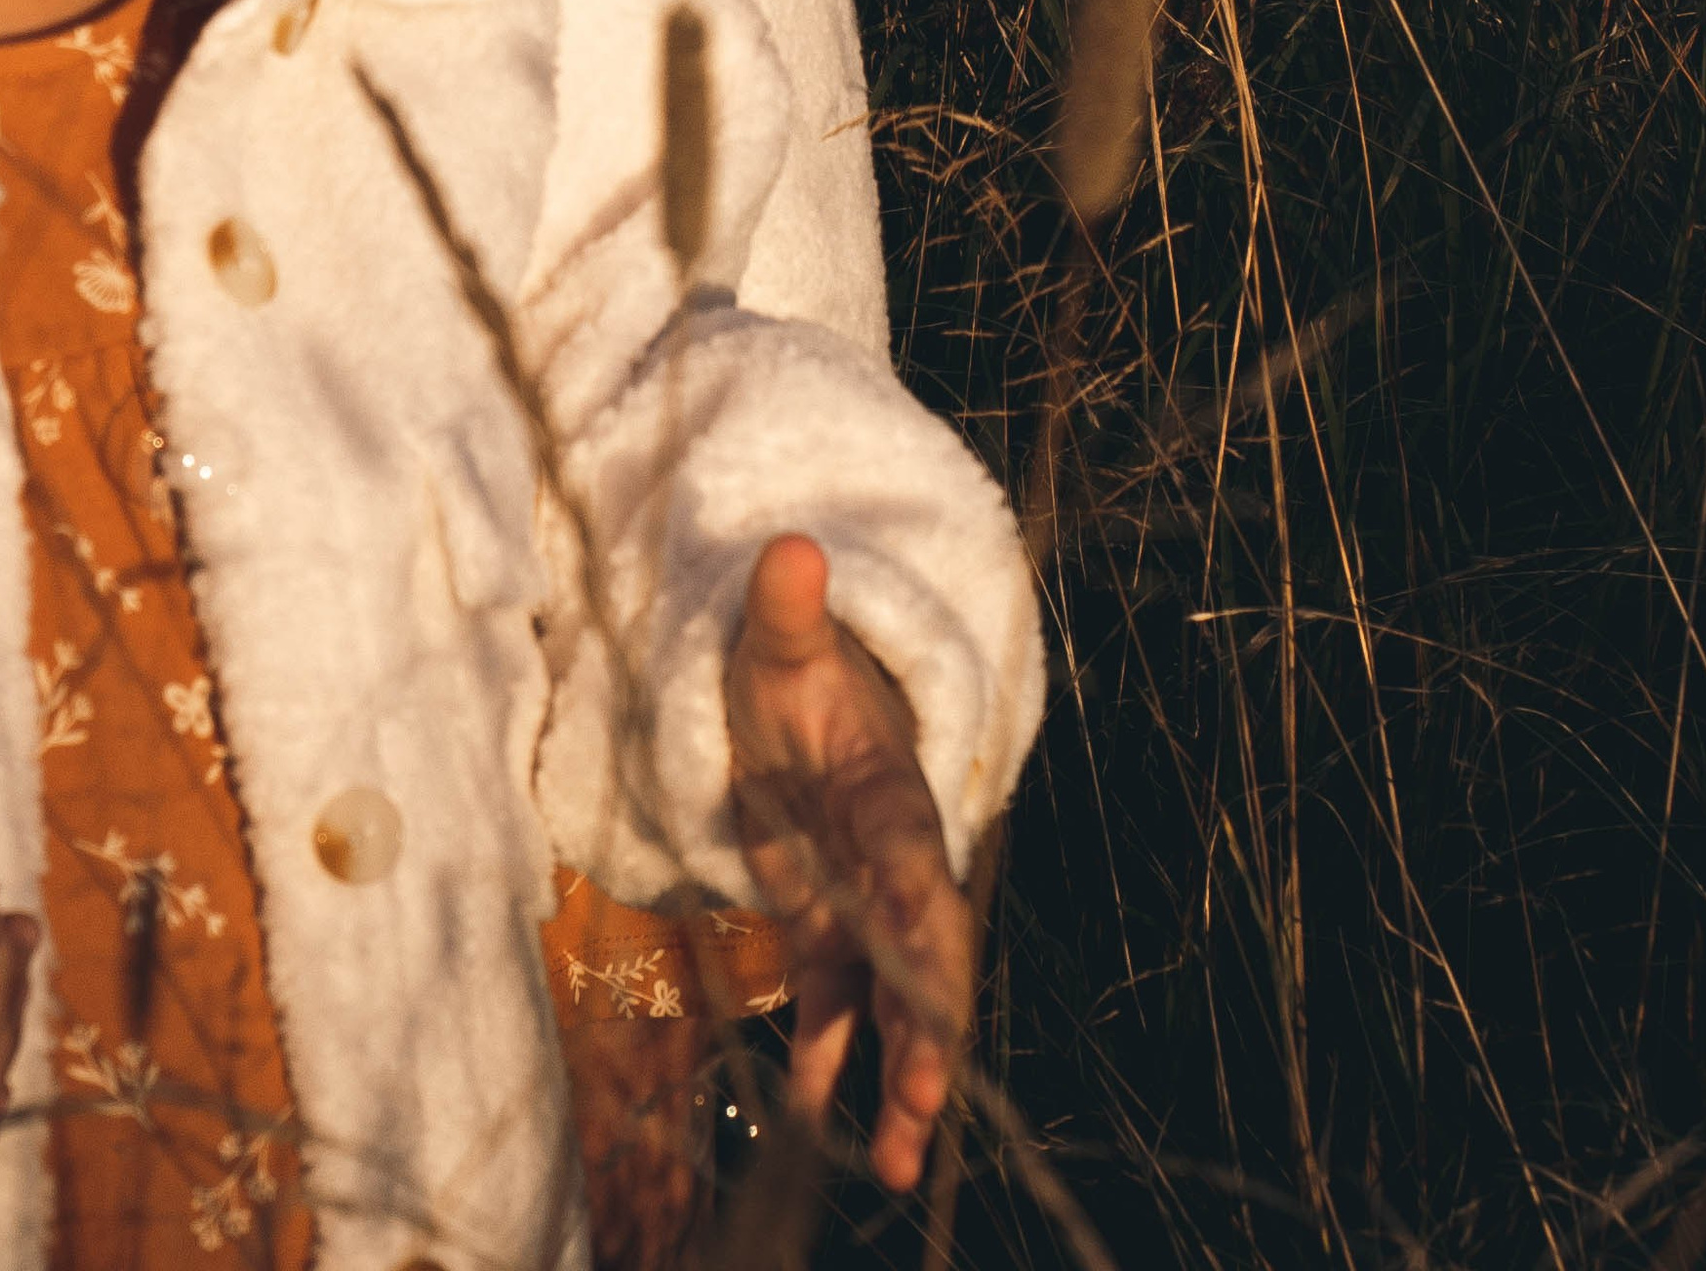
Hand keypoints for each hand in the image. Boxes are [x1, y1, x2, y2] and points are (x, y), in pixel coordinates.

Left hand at [724, 533, 969, 1188]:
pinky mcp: (823, 926)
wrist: (786, 694)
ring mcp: (858, 900)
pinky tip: (820, 1121)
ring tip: (894, 1158)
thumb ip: (785, 609)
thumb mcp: (777, 639)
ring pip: (889, 995)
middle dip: (929, 1022)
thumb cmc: (788, 665)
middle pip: (921, 946)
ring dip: (896, 1070)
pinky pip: (835, 1003)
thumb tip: (791, 548)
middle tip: (925, 1100)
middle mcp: (887, 857)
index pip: (910, 848)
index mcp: (886, 786)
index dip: (917, 898)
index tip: (922, 951)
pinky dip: (831, 1060)